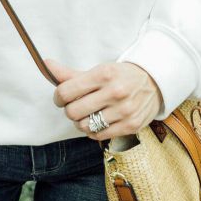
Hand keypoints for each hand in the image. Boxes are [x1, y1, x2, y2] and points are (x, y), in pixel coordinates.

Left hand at [45, 57, 163, 140]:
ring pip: (85, 126)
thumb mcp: (99, 70)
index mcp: (104, 73)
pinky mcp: (131, 125)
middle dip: (69, 110)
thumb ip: (71, 73)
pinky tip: (97, 122)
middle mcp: (115, 92)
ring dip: (80, 122)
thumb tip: (46, 64)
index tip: (60, 97)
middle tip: (74, 106)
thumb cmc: (120, 76)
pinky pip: (98, 135)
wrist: (154, 82)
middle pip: (73, 111)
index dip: (58, 97)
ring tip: (86, 115)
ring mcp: (124, 110)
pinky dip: (92, 131)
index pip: (66, 91)